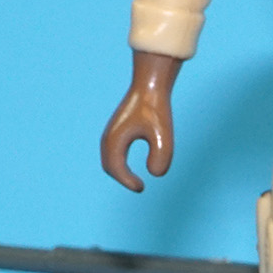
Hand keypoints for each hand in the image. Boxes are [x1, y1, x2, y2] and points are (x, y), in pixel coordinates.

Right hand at [99, 51, 181, 192]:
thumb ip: (162, 156)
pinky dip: (120, 164)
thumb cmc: (156, 108)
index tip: (142, 188)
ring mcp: (110, 133)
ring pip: (109, 161)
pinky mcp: (116, 130)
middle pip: (109, 167)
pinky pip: (113, 153)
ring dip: (121, 173)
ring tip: (137, 181)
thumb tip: (155, 174)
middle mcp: (108, 137)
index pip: (116, 169)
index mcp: (115, 139)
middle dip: (123, 179)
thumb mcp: (163, 133)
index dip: (128, 182)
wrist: (150, 85)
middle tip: (140, 187)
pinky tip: (132, 167)